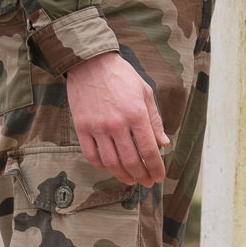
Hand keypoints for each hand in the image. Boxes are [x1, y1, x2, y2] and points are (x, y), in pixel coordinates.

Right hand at [66, 51, 169, 186]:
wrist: (91, 63)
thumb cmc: (122, 76)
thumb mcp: (146, 92)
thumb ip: (155, 120)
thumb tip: (163, 143)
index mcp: (136, 114)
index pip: (149, 150)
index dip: (156, 167)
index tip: (159, 176)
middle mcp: (117, 124)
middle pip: (131, 160)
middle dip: (142, 175)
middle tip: (147, 182)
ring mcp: (97, 127)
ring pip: (111, 162)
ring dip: (123, 175)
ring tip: (131, 180)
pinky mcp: (82, 128)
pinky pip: (91, 155)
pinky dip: (101, 166)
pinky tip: (110, 168)